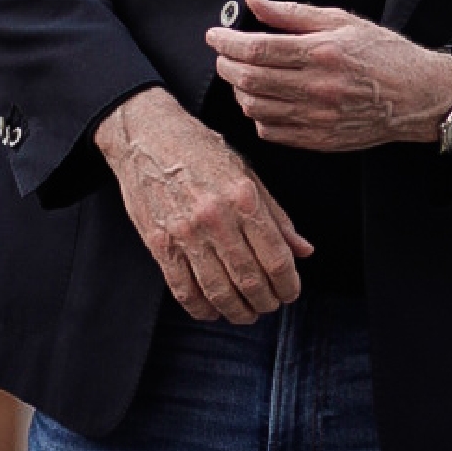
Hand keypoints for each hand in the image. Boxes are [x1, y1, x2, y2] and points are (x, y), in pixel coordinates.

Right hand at [96, 87, 312, 323]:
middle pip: (249, 279)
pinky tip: (211, 311)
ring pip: (217, 291)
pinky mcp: (159, 243)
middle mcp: (216, 218)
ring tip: (245, 314)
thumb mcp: (248, 173)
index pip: (276, 258)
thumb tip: (304, 251)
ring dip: (236, 311)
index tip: (291, 293)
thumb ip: (277, 216)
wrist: (147, 136)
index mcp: (244, 198)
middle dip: (265, 302)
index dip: (288, 285)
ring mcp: (185, 233)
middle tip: (270, 306)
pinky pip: (182, 288)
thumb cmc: (203, 152)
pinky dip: (200, 308)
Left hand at [206, 0, 451, 152]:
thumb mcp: (341, 21)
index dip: (227, 43)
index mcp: (322, 53)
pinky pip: (271, 132)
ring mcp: (317, 118)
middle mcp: (317, 88)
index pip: (257, 49)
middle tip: (222, 55)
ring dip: (239, 91)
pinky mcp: (319, 140)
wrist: (417, 95)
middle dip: (225, 66)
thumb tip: (253, 1)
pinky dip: (257, 116)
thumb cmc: (383, 52)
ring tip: (242, 76)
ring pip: (255, 108)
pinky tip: (263, 100)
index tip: (214, 36)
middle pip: (250, 80)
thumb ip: (292, 13)